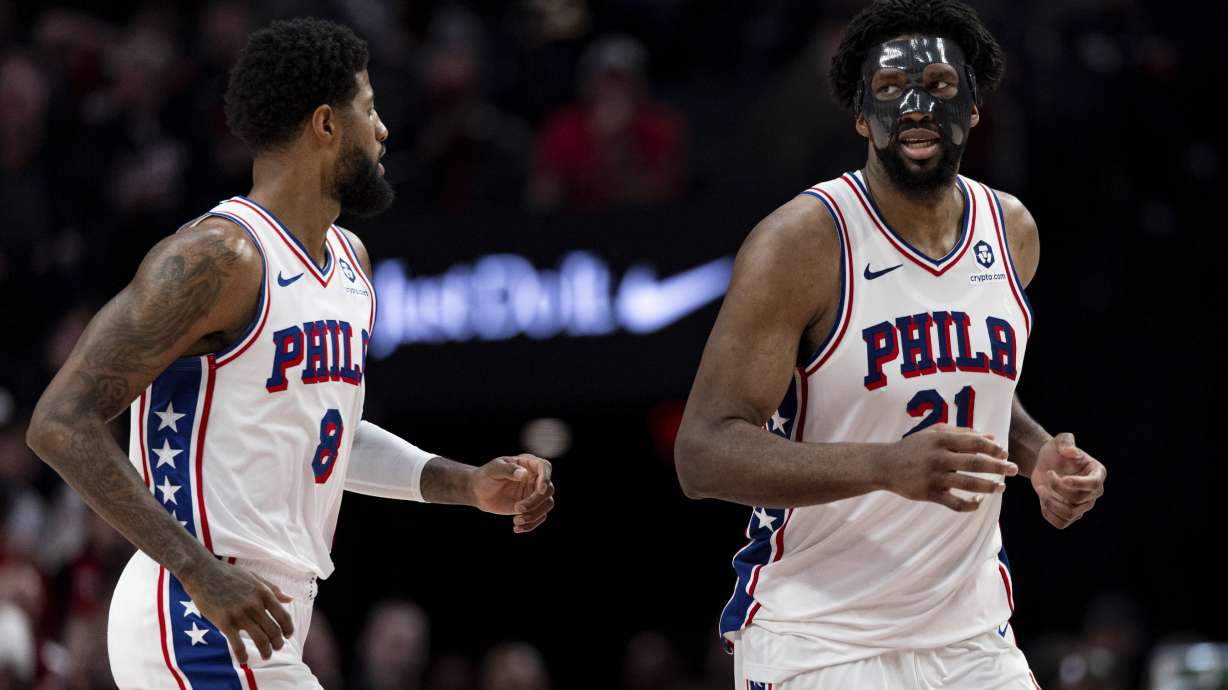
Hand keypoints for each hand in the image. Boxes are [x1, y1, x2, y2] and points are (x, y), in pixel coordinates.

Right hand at [179, 559, 293, 663]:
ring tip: (266, 656)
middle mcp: (255, 604)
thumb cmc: (229, 574)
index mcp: (264, 593)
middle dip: (278, 643)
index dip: (288, 629)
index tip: (287, 636)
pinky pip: (237, 644)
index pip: (283, 616)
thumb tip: (290, 599)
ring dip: (266, 651)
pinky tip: (244, 660)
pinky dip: (243, 655)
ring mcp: (239, 614)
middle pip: (274, 631)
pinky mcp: (224, 622)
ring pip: (260, 639)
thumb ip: (273, 589)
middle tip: (277, 648)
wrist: (202, 572)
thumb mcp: (255, 578)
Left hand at [470, 454, 554, 532]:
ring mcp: (534, 493)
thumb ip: (509, 469)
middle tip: (518, 508)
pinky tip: (517, 527)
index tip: (541, 490)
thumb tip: (524, 474)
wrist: (478, 491)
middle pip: (548, 489)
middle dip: (535, 502)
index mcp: (528, 463)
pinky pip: (539, 516)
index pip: (544, 467)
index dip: (546, 478)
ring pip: (547, 504)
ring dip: (534, 515)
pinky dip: (531, 524)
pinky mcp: (531, 507)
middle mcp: (535, 477)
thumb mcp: (494, 469)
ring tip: (516, 520)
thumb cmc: (486, 476)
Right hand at [881, 423, 1017, 511]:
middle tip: (1013, 469)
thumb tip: (991, 437)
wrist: (884, 465)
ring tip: (1001, 487)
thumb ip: (962, 433)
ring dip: (988, 487)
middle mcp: (938, 458)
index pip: (974, 442)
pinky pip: (954, 503)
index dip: (993, 448)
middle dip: (998, 467)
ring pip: (968, 484)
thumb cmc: (913, 446)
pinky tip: (978, 502)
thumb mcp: (934, 433)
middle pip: (975, 463)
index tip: (1004, 453)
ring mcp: (934, 477)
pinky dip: (969, 505)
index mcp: (940, 440)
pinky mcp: (929, 494)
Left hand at [1031, 432, 1105, 528]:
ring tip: (1042, 488)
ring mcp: (1082, 505)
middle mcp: (1094, 492)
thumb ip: (1066, 442)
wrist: (1045, 463)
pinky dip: (1048, 513)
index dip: (1078, 483)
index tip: (1063, 478)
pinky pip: (1061, 523)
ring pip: (1070, 513)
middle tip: (1048, 474)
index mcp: (1097, 473)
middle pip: (1079, 499)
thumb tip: (1072, 452)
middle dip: (1058, 488)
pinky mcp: (1069, 514)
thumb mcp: (1060, 441)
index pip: (1094, 484)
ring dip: (1051, 502)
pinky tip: (1043, 499)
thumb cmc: (1056, 451)